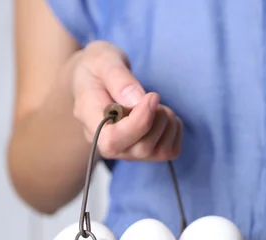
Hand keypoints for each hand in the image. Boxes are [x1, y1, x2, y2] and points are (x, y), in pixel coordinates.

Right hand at [71, 41, 181, 160]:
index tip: (152, 97)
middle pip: (141, 148)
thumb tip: (138, 101)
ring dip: (167, 123)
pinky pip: (170, 151)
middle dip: (157, 119)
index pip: (112, 141)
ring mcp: (128, 152)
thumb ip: (119, 79)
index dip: (138, 123)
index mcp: (90, 123)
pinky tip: (162, 115)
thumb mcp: (103, 61)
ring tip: (156, 104)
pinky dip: (175, 130)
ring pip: (159, 152)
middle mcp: (108, 145)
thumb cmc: (97, 68)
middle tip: (153, 96)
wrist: (96, 78)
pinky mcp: (146, 153)